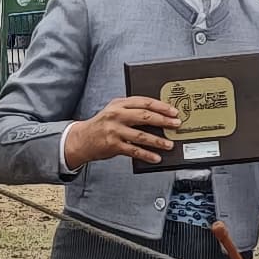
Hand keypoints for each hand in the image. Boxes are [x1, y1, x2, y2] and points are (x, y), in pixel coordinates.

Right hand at [62, 94, 185, 171]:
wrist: (82, 139)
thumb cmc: (102, 125)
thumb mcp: (114, 111)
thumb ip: (132, 110)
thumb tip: (158, 115)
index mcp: (119, 104)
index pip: (144, 102)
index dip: (161, 106)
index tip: (173, 111)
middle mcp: (117, 115)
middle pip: (144, 116)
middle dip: (163, 120)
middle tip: (176, 125)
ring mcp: (115, 130)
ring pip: (141, 135)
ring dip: (158, 141)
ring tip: (169, 145)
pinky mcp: (113, 145)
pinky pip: (134, 151)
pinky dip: (147, 155)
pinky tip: (156, 157)